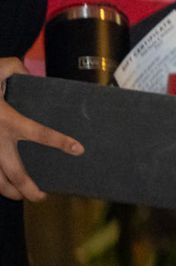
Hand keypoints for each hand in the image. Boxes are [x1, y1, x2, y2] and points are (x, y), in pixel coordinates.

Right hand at [0, 57, 84, 201]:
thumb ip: (14, 68)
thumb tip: (27, 72)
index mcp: (7, 119)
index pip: (39, 133)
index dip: (60, 142)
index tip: (78, 149)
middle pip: (14, 172)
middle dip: (28, 188)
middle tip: (41, 197)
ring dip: (8, 191)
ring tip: (20, 196)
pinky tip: (1, 186)